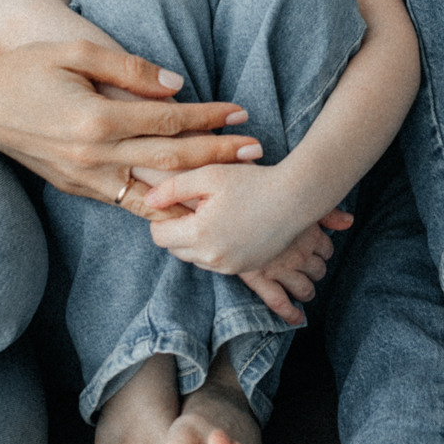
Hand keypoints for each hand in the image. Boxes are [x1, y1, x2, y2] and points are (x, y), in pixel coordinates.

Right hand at [0, 40, 261, 204]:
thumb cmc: (28, 67)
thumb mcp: (77, 51)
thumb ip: (129, 69)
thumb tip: (177, 85)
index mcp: (97, 119)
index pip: (169, 121)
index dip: (208, 117)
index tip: (240, 113)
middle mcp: (93, 156)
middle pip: (170, 159)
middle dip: (217, 155)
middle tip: (256, 151)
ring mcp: (83, 178)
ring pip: (151, 191)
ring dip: (195, 187)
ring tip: (232, 184)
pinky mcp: (75, 187)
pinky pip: (125, 201)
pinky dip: (158, 206)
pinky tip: (185, 207)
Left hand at [137, 163, 308, 274]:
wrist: (295, 198)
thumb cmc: (252, 181)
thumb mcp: (209, 174)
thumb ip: (173, 188)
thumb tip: (149, 201)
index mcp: (198, 234)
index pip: (159, 236)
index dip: (162, 217)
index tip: (176, 202)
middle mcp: (211, 257)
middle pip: (175, 249)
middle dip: (179, 230)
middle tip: (197, 206)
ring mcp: (229, 267)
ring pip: (195, 258)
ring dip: (197, 241)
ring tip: (215, 216)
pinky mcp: (244, 269)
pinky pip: (217, 263)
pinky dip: (217, 248)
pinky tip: (231, 226)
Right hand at [238, 209, 353, 321]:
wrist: (231, 208)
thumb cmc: (267, 199)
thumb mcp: (300, 201)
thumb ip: (328, 213)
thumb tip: (350, 222)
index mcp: (310, 234)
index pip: (327, 250)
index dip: (323, 252)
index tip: (315, 251)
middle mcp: (299, 254)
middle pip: (318, 271)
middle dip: (315, 271)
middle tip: (306, 269)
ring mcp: (281, 269)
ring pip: (305, 289)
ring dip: (307, 291)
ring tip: (304, 290)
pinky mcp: (260, 280)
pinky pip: (280, 303)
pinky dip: (291, 314)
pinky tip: (298, 319)